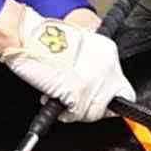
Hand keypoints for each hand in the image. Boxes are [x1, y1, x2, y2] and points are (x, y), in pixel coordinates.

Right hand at [0, 0, 131, 123]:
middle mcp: (107, 66)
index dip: (107, 99)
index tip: (96, 101)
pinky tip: (55, 97)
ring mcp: (95, 80)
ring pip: (94, 112)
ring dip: (76, 109)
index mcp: (108, 51)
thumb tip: (97, 92)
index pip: (122, 88)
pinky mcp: (79, 91)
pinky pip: (77, 114)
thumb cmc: (44, 43)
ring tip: (59, 94)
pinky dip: (65, 112)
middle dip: (91, 106)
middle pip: (111, 103)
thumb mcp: (76, 49)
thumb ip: (90, 68)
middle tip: (72, 98)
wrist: (28, 37)